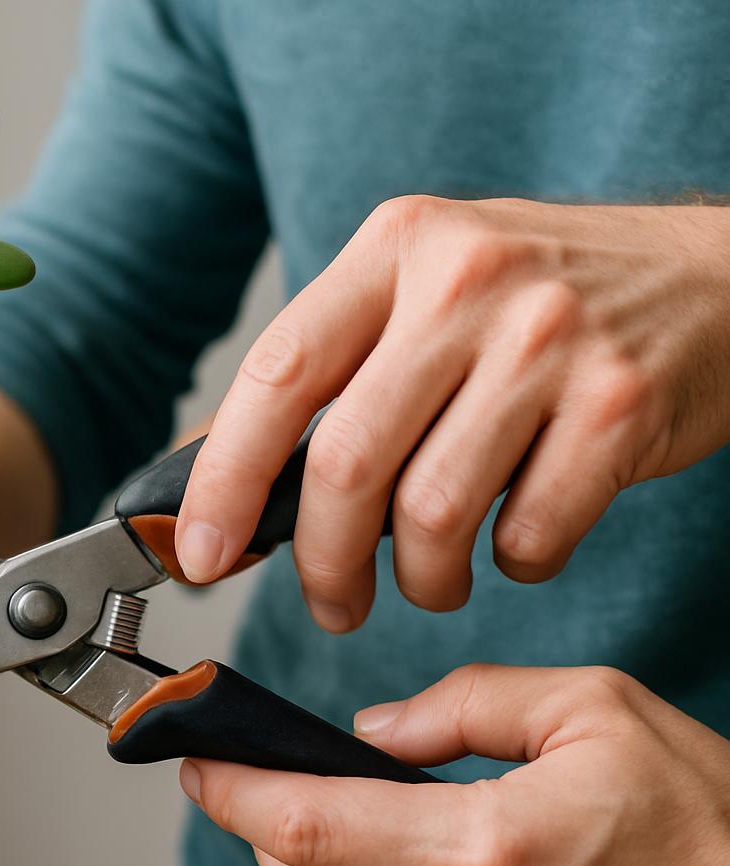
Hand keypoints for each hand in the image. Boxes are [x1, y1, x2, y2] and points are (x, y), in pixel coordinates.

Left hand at [176, 197, 729, 629]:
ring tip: (432, 580)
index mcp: (396, 248)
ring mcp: (550, 337)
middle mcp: (467, 280)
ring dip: (420, 578)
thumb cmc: (541, 302)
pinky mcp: (621, 401)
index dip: (224, 477)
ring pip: (432, 511)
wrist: (717, 277)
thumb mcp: (425, 292)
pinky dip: (512, 564)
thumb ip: (330, 369)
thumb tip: (207, 474)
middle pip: (346, 460)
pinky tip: (517, 543)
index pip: (277, 372)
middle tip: (332, 604)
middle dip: (321, 562)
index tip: (201, 554)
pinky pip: (529, 532)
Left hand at [180, 665, 729, 865]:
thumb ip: (467, 706)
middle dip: (260, 833)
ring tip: (331, 837)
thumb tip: (371, 731)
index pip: (303, 825)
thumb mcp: (600, 716)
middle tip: (263, 788)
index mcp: (485, 854)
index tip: (198, 762)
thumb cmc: (709, 831)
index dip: (230, 791)